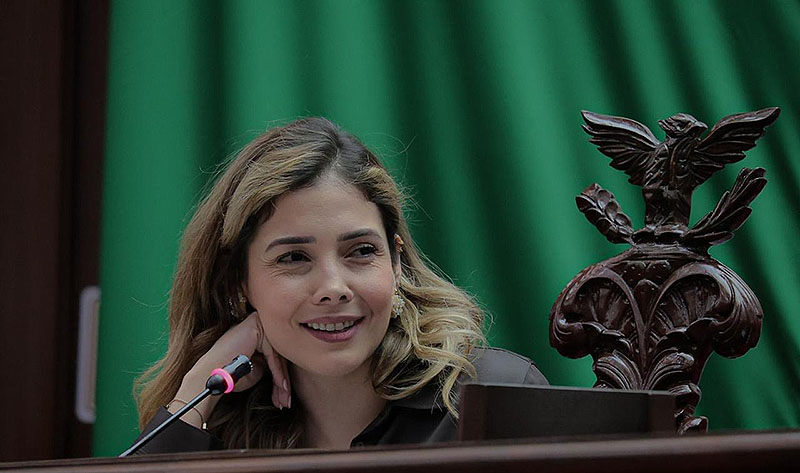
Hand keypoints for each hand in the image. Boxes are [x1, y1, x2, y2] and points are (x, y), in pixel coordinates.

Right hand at [169, 312, 291, 427]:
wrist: (213, 377)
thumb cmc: (230, 376)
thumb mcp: (256, 369)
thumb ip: (270, 363)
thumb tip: (287, 368)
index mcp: (254, 333)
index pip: (274, 354)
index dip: (279, 376)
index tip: (283, 396)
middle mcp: (255, 324)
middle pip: (277, 354)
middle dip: (282, 381)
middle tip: (285, 400)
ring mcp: (255, 322)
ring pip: (277, 355)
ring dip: (281, 380)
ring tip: (284, 399)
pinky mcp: (255, 325)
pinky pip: (272, 352)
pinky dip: (277, 372)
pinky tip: (281, 387)